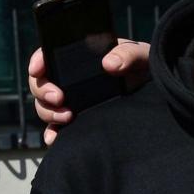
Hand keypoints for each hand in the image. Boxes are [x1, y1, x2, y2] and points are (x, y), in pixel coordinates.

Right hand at [28, 39, 151, 144]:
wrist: (156, 92)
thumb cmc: (144, 68)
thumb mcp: (140, 56)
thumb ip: (128, 54)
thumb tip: (109, 64)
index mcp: (79, 59)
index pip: (48, 56)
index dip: (38, 60)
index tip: (37, 69)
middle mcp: (69, 81)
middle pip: (40, 84)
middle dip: (43, 91)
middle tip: (59, 97)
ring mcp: (71, 101)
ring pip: (44, 107)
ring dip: (49, 112)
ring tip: (68, 116)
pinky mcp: (77, 120)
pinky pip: (55, 129)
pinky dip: (52, 134)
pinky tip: (55, 138)